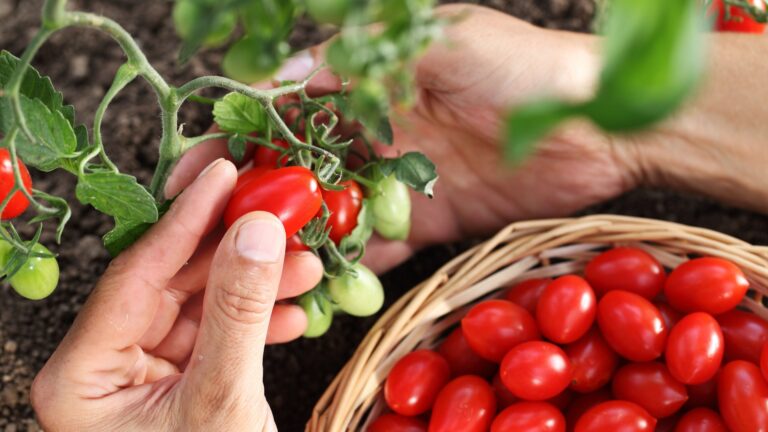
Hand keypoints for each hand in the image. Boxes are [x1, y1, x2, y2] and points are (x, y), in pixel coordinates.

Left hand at [31, 159, 320, 430]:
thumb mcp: (223, 399)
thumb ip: (238, 311)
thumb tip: (257, 231)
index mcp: (80, 375)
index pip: (137, 274)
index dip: (188, 219)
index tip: (226, 174)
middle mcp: (102, 368)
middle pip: (170, 282)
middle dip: (233, 249)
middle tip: (276, 206)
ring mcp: (139, 376)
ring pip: (199, 305)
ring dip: (255, 283)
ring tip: (305, 263)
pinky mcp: (176, 384)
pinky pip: (215, 335)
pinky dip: (256, 320)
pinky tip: (292, 309)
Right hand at [165, 5, 639, 273]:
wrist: (601, 128)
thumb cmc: (526, 70)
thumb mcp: (443, 42)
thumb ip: (366, 59)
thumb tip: (290, 74)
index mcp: (374, 82)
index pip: (291, 105)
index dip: (243, 131)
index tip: (200, 160)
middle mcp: (379, 131)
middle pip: (301, 163)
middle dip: (255, 190)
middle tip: (209, 222)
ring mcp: (403, 178)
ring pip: (333, 209)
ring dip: (297, 234)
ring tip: (256, 262)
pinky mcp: (433, 218)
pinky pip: (381, 245)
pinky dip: (352, 264)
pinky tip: (319, 287)